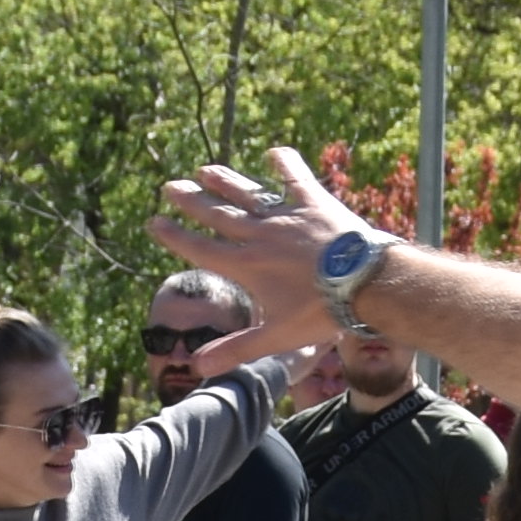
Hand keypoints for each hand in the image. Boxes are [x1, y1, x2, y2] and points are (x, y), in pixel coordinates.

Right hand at [151, 151, 370, 378]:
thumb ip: (235, 349)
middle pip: (218, 214)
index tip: (154, 222)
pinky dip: (285, 163)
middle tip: (170, 186)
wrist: (366, 284)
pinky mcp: (314, 203)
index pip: (201, 248)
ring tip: (204, 170)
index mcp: (247, 266)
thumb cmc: (321, 313)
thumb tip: (196, 369)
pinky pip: (295, 177)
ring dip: (225, 181)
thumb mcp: (276, 336)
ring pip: (247, 193)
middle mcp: (260, 236)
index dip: (175, 236)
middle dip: (191, 201)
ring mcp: (287, 216)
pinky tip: (274, 151)